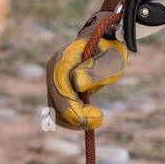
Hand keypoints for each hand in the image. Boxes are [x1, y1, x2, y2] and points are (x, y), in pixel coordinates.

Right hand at [46, 9, 127, 130]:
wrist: (106, 42)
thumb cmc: (110, 49)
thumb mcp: (111, 58)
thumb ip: (96, 69)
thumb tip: (77, 83)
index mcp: (63, 59)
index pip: (61, 89)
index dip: (74, 108)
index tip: (96, 116)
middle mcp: (53, 70)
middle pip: (55, 104)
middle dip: (76, 117)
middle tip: (99, 119)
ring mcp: (53, 80)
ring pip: (56, 111)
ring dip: (75, 121)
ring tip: (97, 117)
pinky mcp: (57, 89)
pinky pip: (60, 111)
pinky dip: (74, 119)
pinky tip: (91, 114)